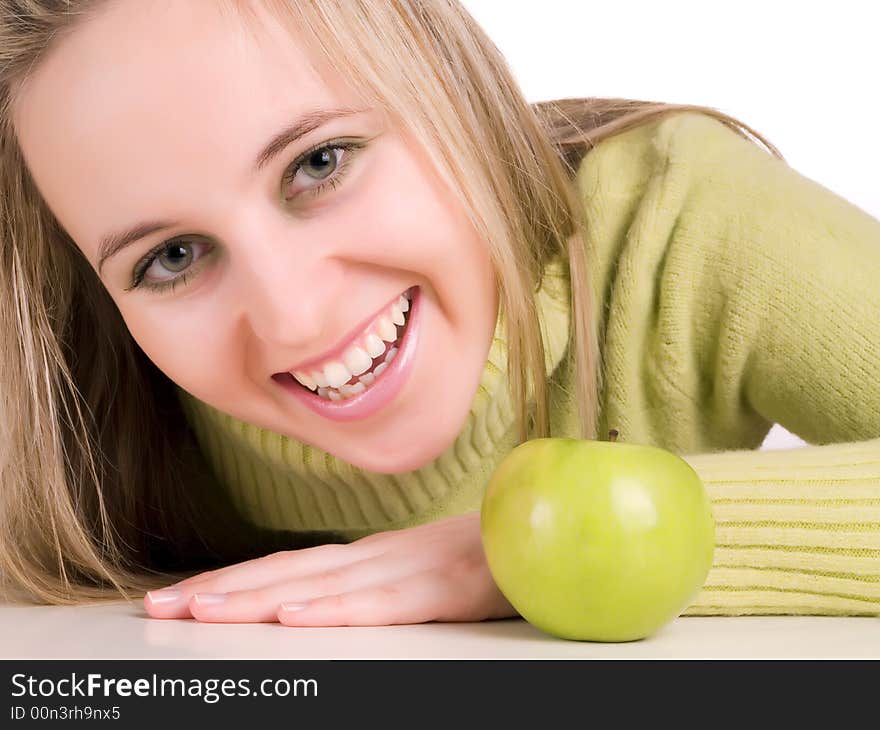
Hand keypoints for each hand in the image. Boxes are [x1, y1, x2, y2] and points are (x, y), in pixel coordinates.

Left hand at [143, 511, 518, 625]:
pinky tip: (294, 617)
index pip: (289, 567)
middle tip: (161, 605)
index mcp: (370, 557)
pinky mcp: (445, 591)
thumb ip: (372, 582)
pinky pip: (383, 604)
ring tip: (202, 611)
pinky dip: (335, 610)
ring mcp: (409, 570)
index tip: (181, 594)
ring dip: (257, 598)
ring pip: (322, 587)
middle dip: (222, 589)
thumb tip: (317, 598)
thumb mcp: (418, 572)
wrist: (547, 533)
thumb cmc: (484, 556)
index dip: (233, 580)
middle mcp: (378, 557)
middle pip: (289, 573)